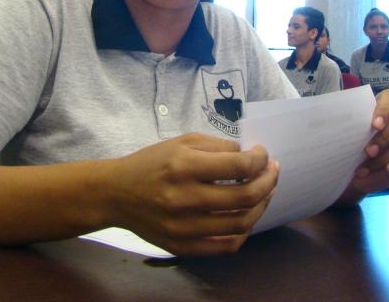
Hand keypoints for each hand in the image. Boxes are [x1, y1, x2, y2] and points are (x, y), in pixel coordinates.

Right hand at [107, 133, 277, 255]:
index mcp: (184, 166)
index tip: (263, 153)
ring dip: (262, 205)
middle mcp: (185, 198)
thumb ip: (217, 146)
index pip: (238, 165)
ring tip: (266, 191)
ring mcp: (184, 227)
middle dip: (268, 180)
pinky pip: (226, 246)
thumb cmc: (151, 162)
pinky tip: (248, 215)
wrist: (116, 194)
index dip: (259, 158)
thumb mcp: (181, 142)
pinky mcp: (182, 247)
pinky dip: (244, 231)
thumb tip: (249, 155)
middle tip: (273, 170)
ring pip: (241, 223)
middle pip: (245, 196)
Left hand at [339, 89, 388, 204]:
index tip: (375, 125)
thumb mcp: (346, 136)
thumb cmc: (350, 147)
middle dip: (385, 137)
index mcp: (381, 109)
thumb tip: (330, 123)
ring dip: (387, 155)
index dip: (384, 109)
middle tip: (368, 152)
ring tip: (367, 169)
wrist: (354, 172)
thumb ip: (346, 128)